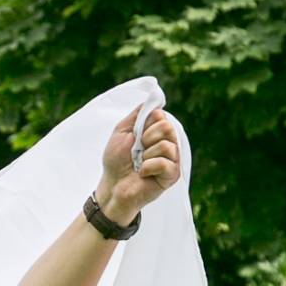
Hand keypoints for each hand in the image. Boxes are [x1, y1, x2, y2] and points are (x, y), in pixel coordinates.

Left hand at [94, 103, 180, 226]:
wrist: (112, 187)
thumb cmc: (115, 162)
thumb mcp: (122, 131)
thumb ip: (137, 114)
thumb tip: (154, 98)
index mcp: (157, 132)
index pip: (160, 115)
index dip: (144, 125)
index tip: (135, 138)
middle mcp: (168, 143)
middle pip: (167, 127)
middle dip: (146, 139)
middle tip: (137, 152)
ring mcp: (172, 159)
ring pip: (167, 144)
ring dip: (147, 155)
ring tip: (140, 164)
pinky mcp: (172, 175)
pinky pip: (166, 162)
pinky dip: (150, 166)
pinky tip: (143, 173)